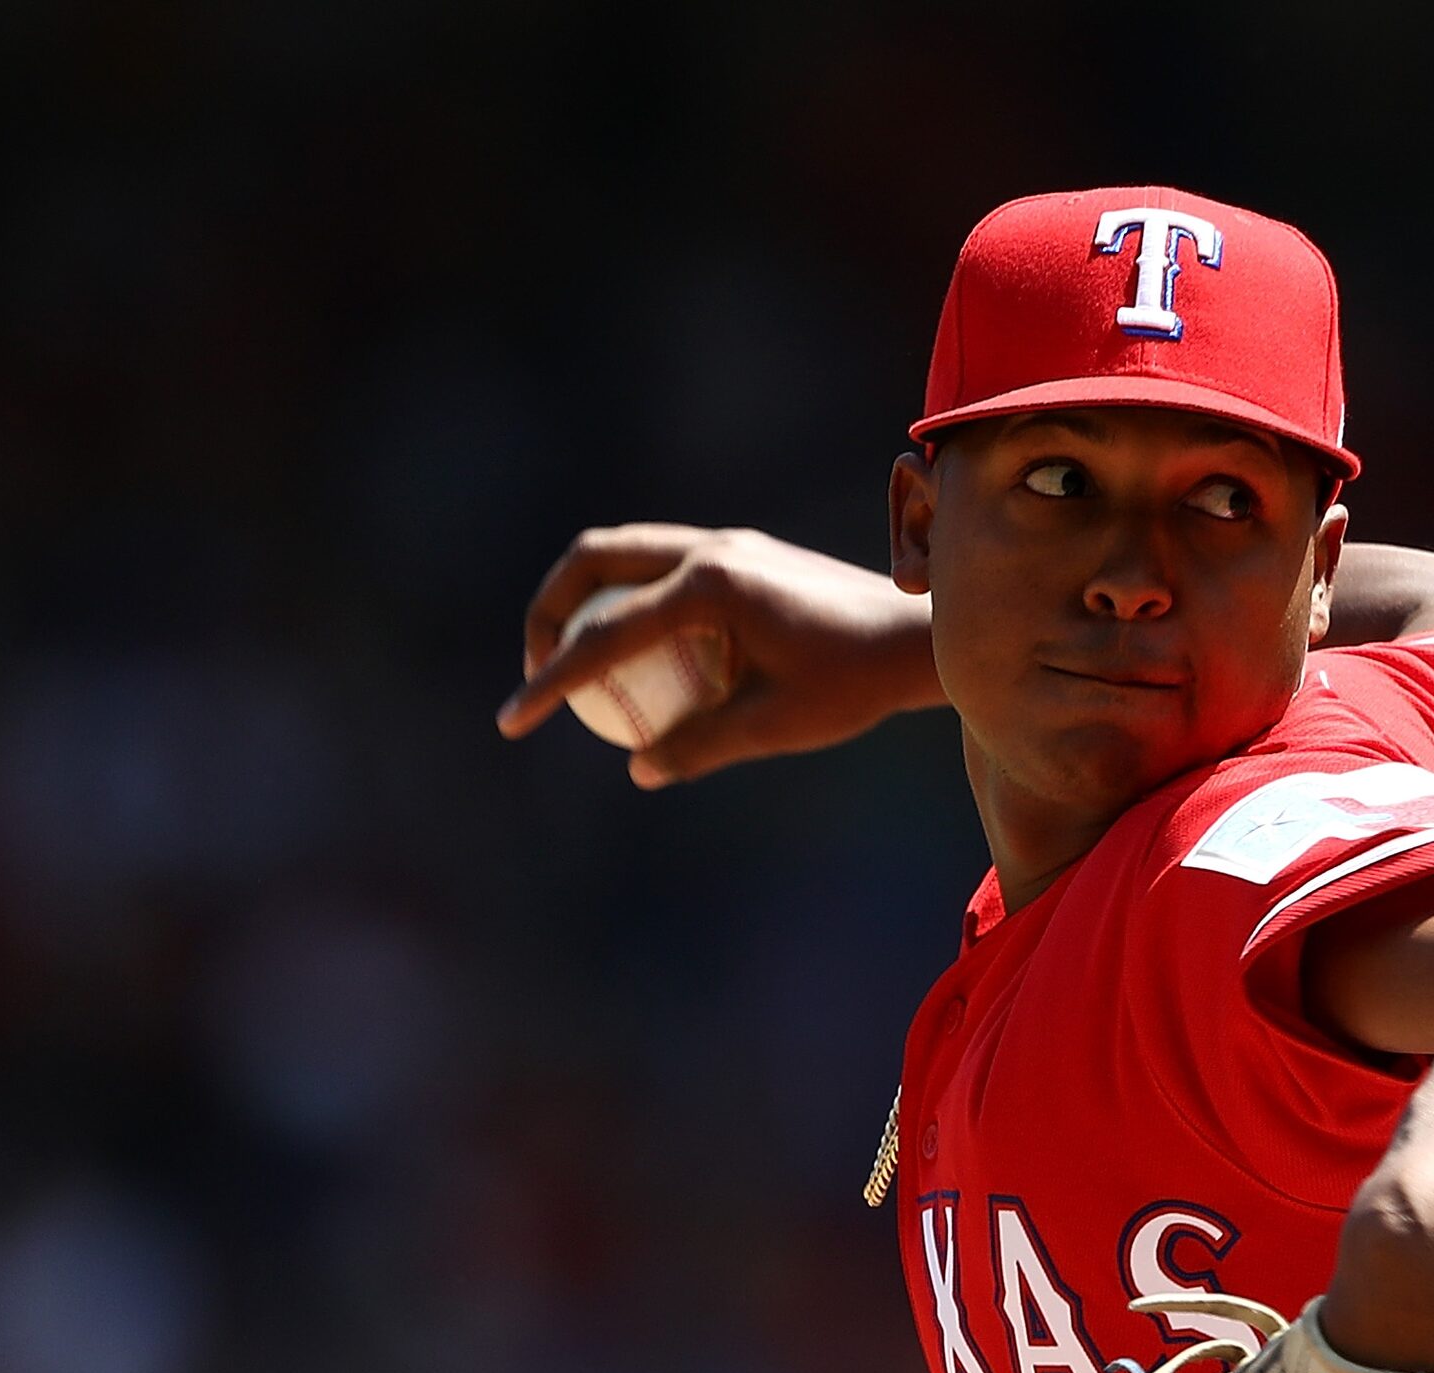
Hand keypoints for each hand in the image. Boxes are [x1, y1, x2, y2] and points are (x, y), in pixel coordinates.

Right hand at [497, 524, 941, 785]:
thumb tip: (639, 768)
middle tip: (538, 669)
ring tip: (576, 660)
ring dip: (586, 595)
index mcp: (709, 586)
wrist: (919, 637)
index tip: (514, 721)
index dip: (550, 681)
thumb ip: (698, 744)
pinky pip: (663, 567)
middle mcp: (711, 549)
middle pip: (593, 558)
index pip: (605, 633)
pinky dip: (633, 599)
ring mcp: (727, 543)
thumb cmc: (854, 685)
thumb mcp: (772, 726)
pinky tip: (640, 656)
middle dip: (549, 610)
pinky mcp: (744, 552)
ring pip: (625, 552)